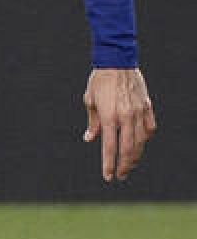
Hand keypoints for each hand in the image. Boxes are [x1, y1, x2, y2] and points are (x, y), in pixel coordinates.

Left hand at [82, 67, 155, 181]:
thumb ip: (93, 123)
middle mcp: (126, 117)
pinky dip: (145, 138)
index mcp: (109, 116)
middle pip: (128, 149)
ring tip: (129, 165)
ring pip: (141, 141)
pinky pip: (149, 128)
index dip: (109, 164)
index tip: (108, 176)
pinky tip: (140, 144)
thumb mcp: (90, 101)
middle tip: (120, 176)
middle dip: (124, 165)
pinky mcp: (147, 106)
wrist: (117, 62)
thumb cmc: (99, 81)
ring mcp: (139, 112)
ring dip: (135, 156)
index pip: (110, 147)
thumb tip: (90, 140)